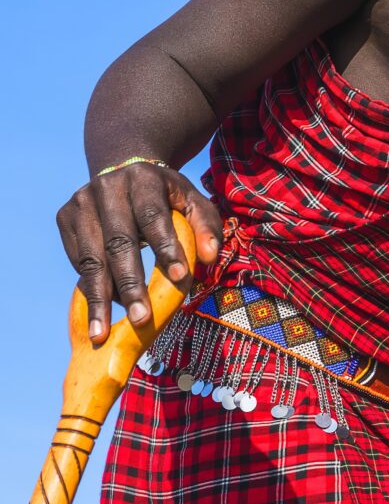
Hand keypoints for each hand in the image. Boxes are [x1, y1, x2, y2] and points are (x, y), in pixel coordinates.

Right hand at [56, 160, 223, 345]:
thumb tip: (209, 259)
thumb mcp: (192, 202)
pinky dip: (91, 287)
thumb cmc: (166, 196)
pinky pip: (78, 261)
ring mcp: (81, 202)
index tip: (179, 279)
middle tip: (141, 318)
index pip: (154, 216)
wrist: (123, 171)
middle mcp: (107, 187)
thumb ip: (206, 227)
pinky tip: (101, 311)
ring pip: (91, 257)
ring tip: (103, 332)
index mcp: (144, 178)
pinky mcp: (65, 218)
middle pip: (118, 242)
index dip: (166, 247)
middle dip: (131, 283)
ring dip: (99, 298)